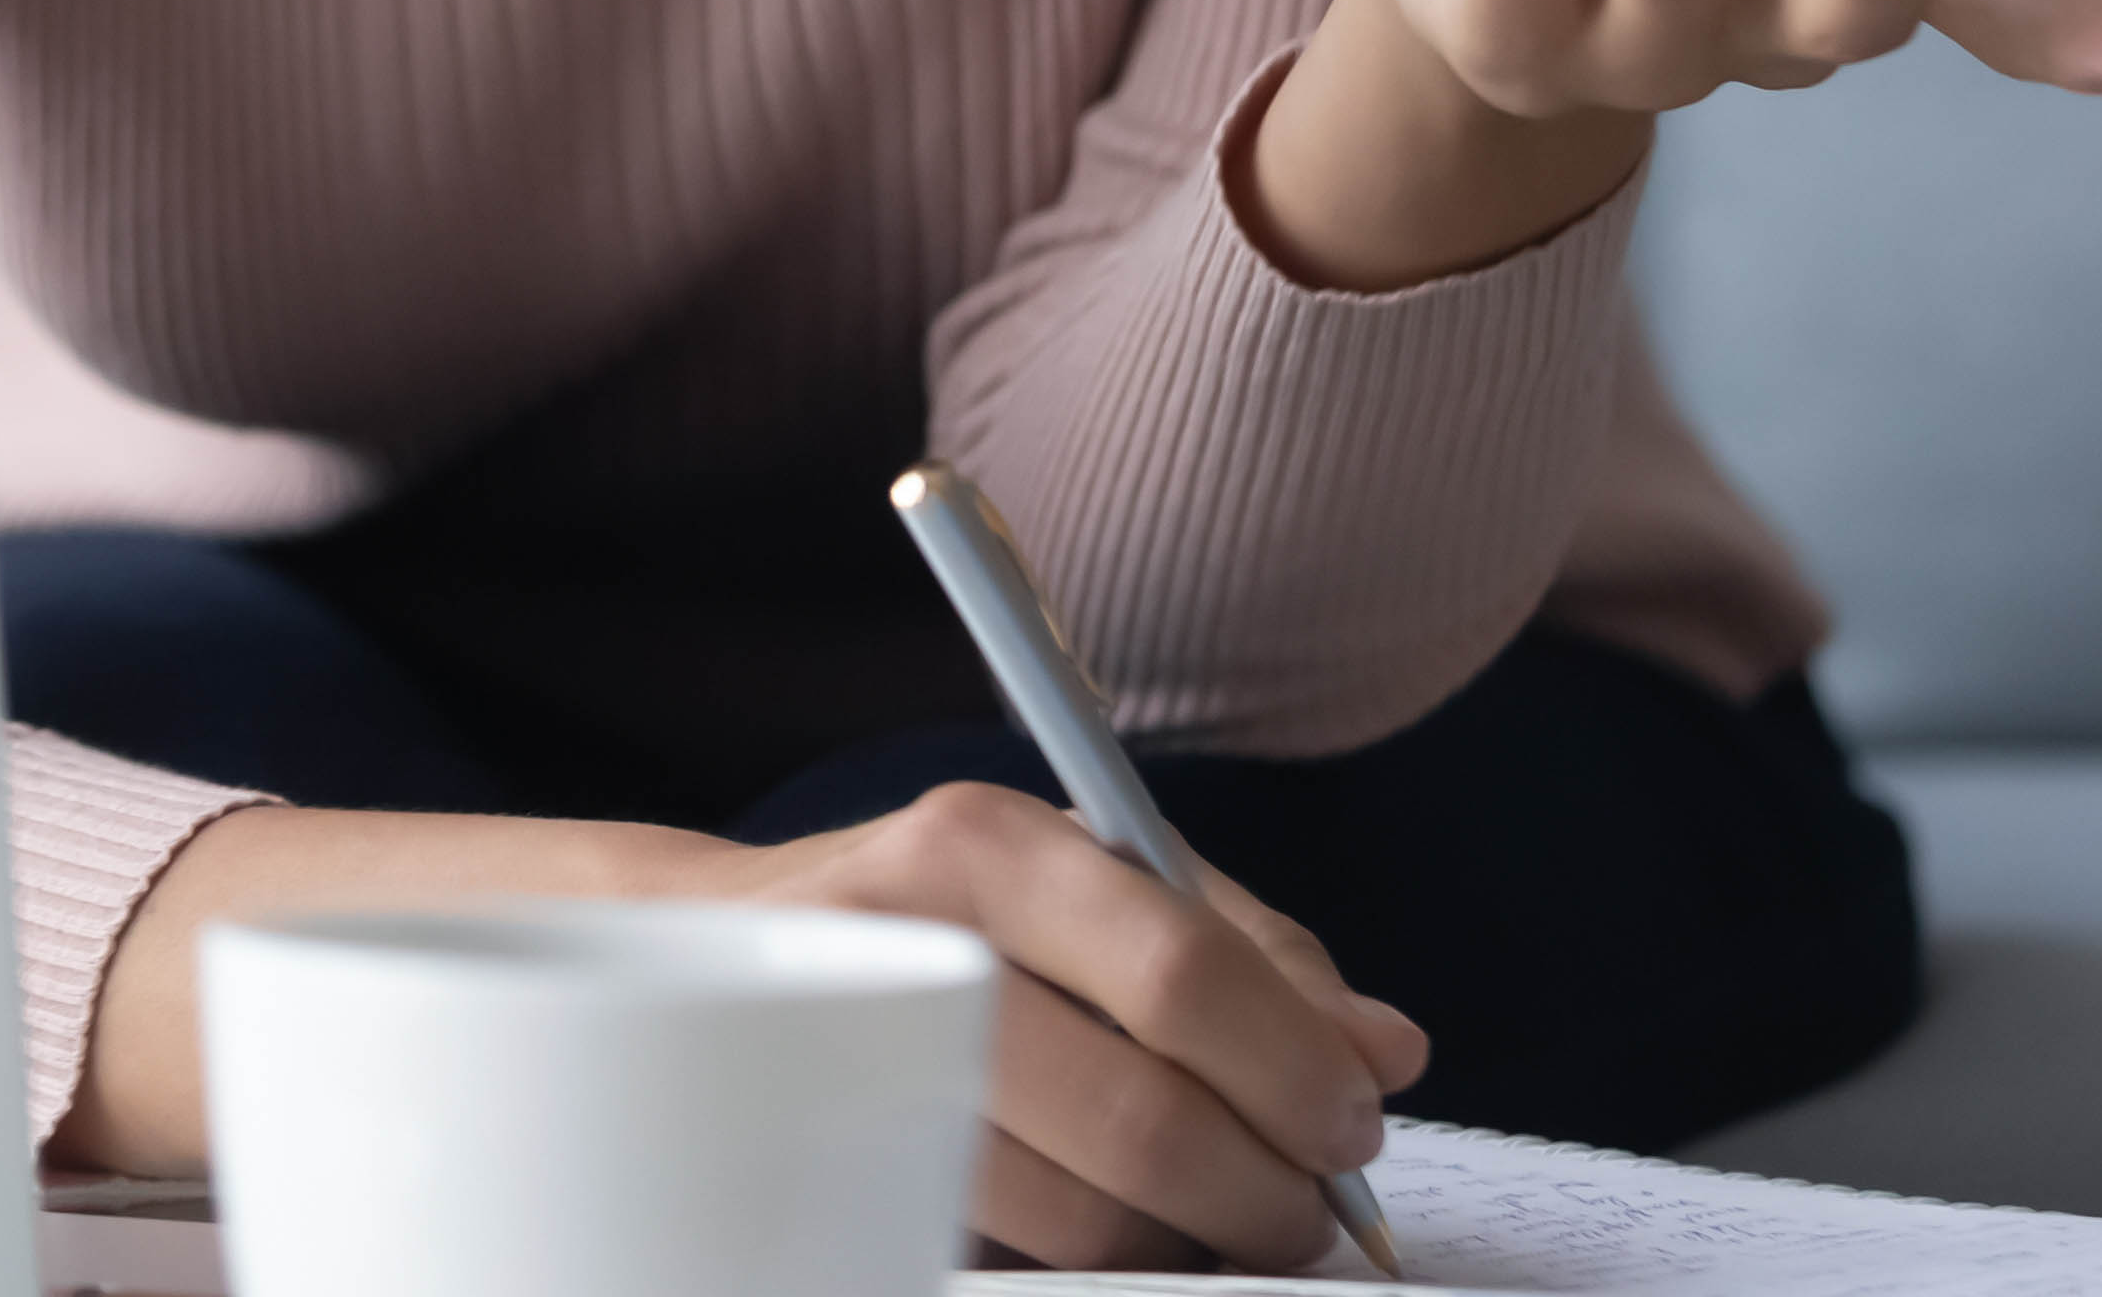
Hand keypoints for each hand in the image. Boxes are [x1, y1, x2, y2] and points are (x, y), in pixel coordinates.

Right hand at [694, 783, 1424, 1271]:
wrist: (714, 954)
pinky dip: (1100, 1269)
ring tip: (1210, 1219)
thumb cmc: (944, 914)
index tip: (1353, 1125)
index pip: (1179, 972)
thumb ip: (1252, 952)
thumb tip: (1386, 1050)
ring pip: (1085, 1224)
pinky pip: (1025, 1268)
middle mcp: (910, 949)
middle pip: (1141, 1122)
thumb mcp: (1091, 878)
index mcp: (986, 847)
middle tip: (1304, 1212)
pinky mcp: (845, 1189)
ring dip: (1187, 1246)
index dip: (1296, 1070)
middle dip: (1264, 1194)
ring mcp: (860, 1083)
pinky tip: (1110, 1229)